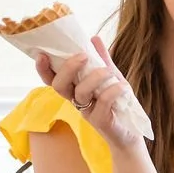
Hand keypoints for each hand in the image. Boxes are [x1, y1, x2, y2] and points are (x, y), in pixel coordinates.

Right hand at [37, 33, 140, 150]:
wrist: (131, 134)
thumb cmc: (118, 105)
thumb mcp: (111, 78)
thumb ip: (102, 60)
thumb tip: (93, 38)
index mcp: (74, 89)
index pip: (52, 80)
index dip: (43, 69)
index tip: (42, 54)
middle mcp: (77, 101)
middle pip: (59, 86)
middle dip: (67, 68)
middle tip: (82, 56)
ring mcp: (87, 112)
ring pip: (80, 93)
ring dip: (95, 77)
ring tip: (110, 71)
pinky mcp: (100, 121)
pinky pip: (102, 102)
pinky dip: (113, 90)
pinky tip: (123, 86)